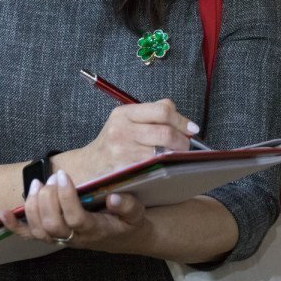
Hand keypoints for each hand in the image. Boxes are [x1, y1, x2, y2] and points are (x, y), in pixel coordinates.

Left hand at [0, 169, 146, 254]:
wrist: (124, 237)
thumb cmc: (128, 222)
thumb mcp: (136, 213)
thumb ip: (128, 206)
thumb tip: (113, 197)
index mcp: (95, 231)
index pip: (75, 218)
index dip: (66, 197)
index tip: (64, 175)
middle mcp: (75, 239)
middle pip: (53, 224)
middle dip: (48, 198)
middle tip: (53, 176)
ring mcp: (62, 239)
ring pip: (39, 230)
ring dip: (33, 205)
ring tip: (37, 183)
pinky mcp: (53, 237)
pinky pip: (30, 236)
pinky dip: (14, 226)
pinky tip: (2, 213)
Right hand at [69, 100, 198, 181]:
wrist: (88, 165)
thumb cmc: (113, 142)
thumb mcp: (126, 121)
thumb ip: (152, 113)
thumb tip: (180, 115)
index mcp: (124, 113)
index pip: (162, 110)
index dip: (182, 120)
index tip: (192, 129)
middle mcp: (121, 130)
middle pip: (165, 133)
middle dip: (182, 141)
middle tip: (186, 146)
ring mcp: (121, 151)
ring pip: (162, 152)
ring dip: (175, 156)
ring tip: (177, 157)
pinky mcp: (123, 169)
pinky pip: (153, 167)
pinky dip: (164, 167)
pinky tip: (166, 167)